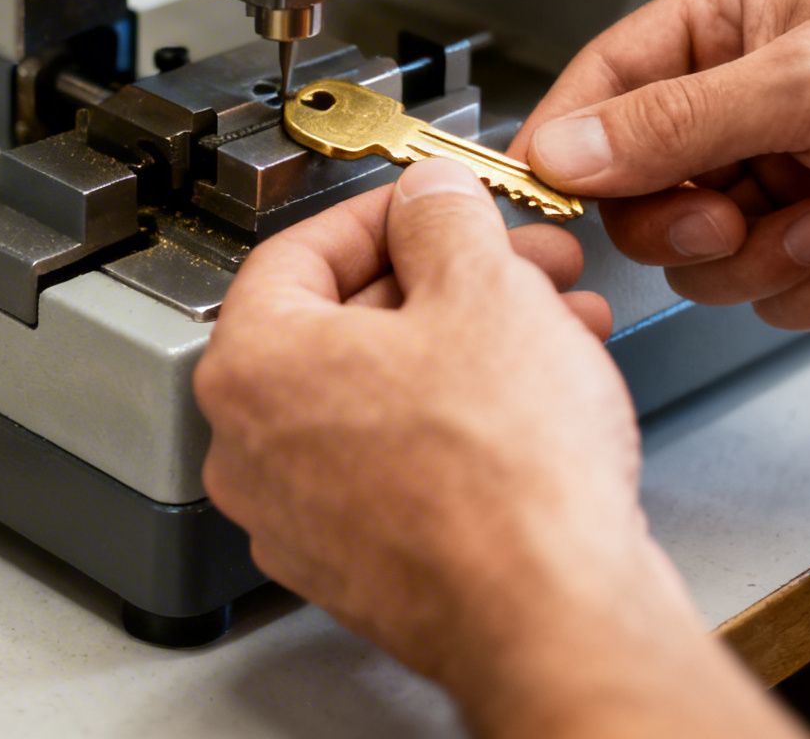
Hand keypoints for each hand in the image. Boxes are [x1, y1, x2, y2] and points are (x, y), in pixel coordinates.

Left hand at [195, 160, 796, 736]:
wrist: (549, 614)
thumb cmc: (502, 476)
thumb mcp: (484, 289)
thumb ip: (444, 217)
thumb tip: (428, 196)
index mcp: (251, 366)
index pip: (298, 251)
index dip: (384, 213)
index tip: (433, 201)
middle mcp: (251, 446)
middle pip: (345, 325)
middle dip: (448, 281)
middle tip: (520, 260)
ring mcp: (296, 515)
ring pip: (382, 395)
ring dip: (470, 346)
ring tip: (558, 323)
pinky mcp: (352, 564)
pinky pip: (396, 462)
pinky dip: (459, 421)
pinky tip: (539, 398)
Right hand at [515, 0, 809, 329]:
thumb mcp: (804, 84)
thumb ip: (672, 123)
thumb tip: (565, 150)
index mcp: (726, 23)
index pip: (603, 86)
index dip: (571, 146)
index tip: (552, 197)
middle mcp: (742, 96)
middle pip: (639, 189)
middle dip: (687, 221)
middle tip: (729, 217)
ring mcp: (782, 169)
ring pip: (698, 251)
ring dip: (759, 258)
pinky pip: (762, 287)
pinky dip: (807, 286)